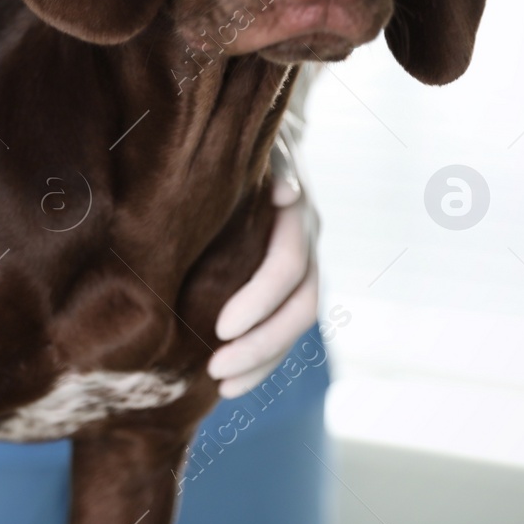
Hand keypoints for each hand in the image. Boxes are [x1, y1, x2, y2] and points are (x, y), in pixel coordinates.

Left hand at [205, 164, 319, 397]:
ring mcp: (303, 266)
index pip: (288, 266)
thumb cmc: (243, 142)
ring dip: (262, 361)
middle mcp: (308, 244)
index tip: (221, 327)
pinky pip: (282, 328)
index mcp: (297, 214)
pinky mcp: (286, 283)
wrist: (260, 137)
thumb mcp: (255, 147)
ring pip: (295, 326)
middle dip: (261, 344)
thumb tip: (284, 194)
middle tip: (215, 368)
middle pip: (299, 308)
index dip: (259, 299)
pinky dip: (261, 358)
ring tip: (222, 386)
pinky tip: (229, 383)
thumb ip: (270, 167)